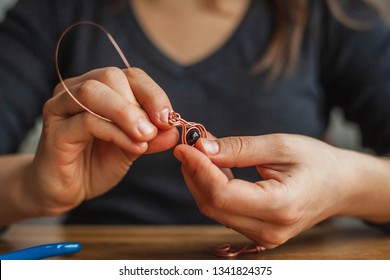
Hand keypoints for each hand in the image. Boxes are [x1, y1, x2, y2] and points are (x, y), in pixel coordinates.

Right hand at [22, 67, 178, 216]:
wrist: (66, 190)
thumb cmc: (96, 164)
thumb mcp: (132, 148)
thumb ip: (151, 137)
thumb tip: (174, 131)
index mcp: (98, 89)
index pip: (129, 75)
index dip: (153, 93)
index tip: (169, 117)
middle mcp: (75, 91)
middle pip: (110, 76)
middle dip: (141, 101)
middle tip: (158, 128)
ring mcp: (61, 109)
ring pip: (93, 93)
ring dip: (126, 113)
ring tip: (146, 135)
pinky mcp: (54, 131)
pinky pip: (86, 122)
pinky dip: (116, 133)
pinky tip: (134, 147)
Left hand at [174, 134, 389, 248]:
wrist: (341, 186)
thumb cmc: (317, 162)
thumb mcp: (280, 146)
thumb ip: (239, 149)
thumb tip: (202, 148)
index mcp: (280, 206)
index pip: (222, 194)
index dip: (198, 169)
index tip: (184, 145)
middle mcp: (269, 230)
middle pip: (212, 204)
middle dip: (194, 173)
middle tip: (189, 145)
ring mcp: (263, 236)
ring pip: (214, 209)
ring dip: (201, 180)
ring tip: (200, 152)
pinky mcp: (258, 232)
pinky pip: (224, 211)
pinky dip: (212, 188)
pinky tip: (212, 168)